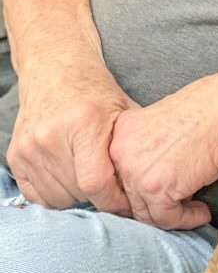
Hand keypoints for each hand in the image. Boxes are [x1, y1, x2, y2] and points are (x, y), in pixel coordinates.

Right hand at [8, 55, 136, 214]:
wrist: (55, 68)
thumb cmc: (94, 89)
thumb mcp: (124, 108)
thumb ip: (134, 144)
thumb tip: (146, 183)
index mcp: (84, 123)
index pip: (96, 182)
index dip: (114, 201)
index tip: (127, 204)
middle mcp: (52, 136)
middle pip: (77, 193)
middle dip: (98, 198)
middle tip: (111, 188)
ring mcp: (30, 147)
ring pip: (56, 198)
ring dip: (76, 197)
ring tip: (89, 178)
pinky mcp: (16, 155)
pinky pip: (35, 195)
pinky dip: (54, 194)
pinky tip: (69, 178)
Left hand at [108, 67, 217, 229]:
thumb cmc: (207, 107)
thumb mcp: (163, 119)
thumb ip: (148, 144)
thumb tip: (156, 169)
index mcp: (123, 132)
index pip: (122, 172)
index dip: (142, 185)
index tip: (162, 188)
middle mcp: (122, 154)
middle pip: (132, 195)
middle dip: (156, 203)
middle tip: (179, 202)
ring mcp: (137, 174)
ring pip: (147, 212)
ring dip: (172, 215)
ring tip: (195, 209)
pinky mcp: (158, 191)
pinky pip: (168, 219)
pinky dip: (187, 220)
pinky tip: (202, 213)